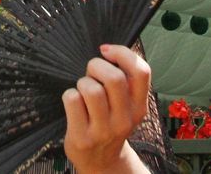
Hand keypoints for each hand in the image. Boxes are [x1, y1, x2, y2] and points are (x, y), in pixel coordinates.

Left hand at [62, 44, 151, 173]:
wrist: (100, 161)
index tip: (106, 51)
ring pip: (91, 89)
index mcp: (139, 107)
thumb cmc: (109, 122)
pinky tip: (74, 106)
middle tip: (91, 74)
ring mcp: (104, 130)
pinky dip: (69, 96)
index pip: (141, 71)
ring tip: (83, 92)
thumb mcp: (126, 106)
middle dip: (96, 66)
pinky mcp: (82, 137)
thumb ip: (124, 82)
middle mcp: (125, 119)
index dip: (123, 53)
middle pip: (114, 77)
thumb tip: (108, 50)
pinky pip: (72, 100)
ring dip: (82, 83)